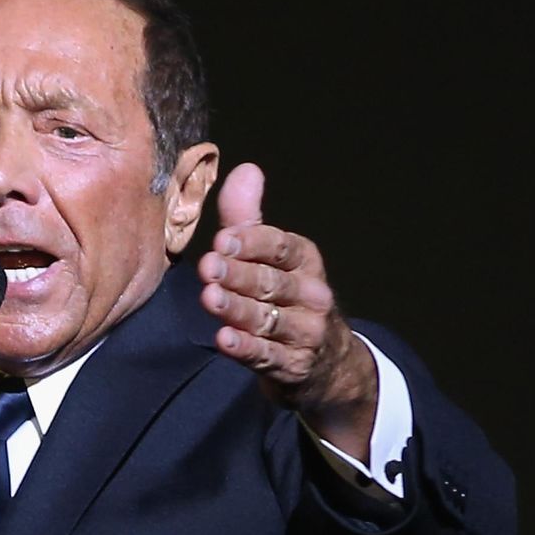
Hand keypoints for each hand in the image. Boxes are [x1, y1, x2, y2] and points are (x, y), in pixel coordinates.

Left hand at [197, 163, 377, 459]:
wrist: (326, 362)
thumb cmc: (286, 298)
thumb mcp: (271, 257)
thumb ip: (249, 219)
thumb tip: (245, 169)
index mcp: (305, 261)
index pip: (281, 247)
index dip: (252, 243)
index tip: (223, 239)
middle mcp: (311, 295)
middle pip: (272, 282)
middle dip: (239, 275)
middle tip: (208, 267)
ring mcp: (305, 332)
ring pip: (267, 319)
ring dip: (238, 309)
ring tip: (210, 298)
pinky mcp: (293, 366)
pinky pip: (267, 357)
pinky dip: (246, 349)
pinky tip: (225, 340)